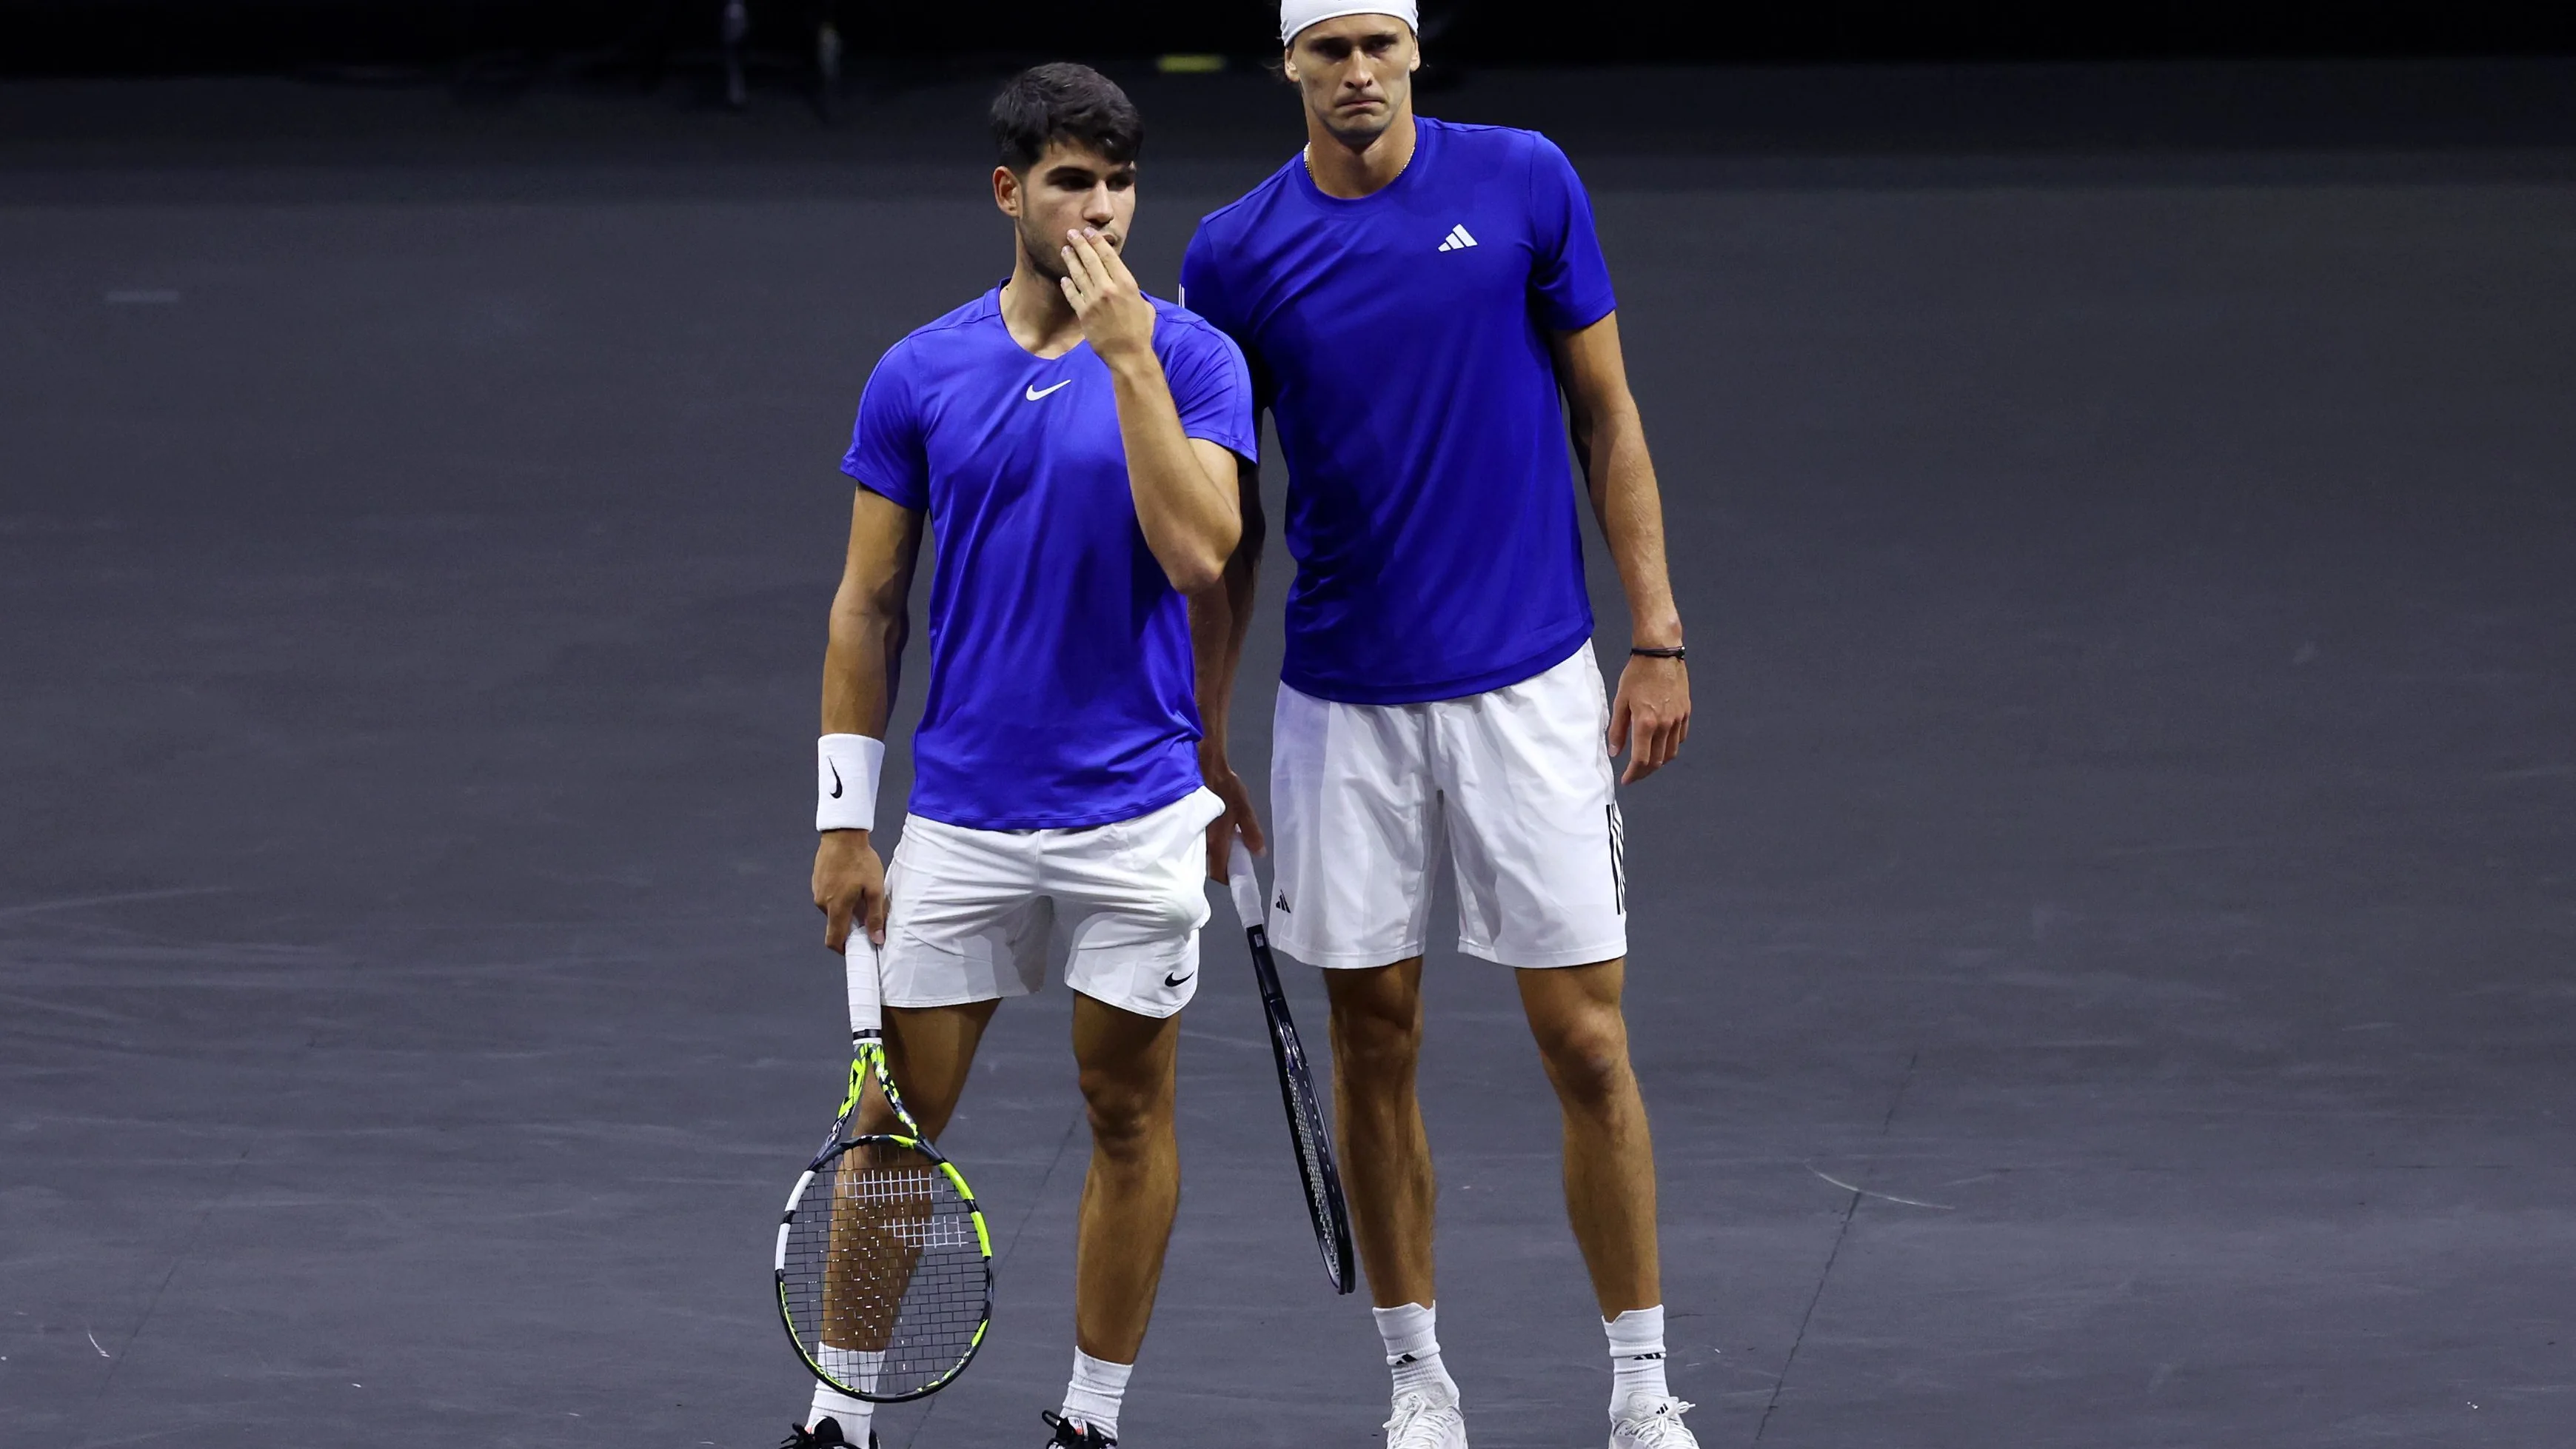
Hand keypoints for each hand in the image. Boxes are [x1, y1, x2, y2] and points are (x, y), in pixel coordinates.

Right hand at [812, 829, 888, 952]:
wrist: (843, 835)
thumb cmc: (861, 861)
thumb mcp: (875, 889)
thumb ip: (875, 917)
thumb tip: (877, 940)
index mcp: (836, 908)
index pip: (833, 940)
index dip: (843, 949)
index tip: (856, 949)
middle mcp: (822, 903)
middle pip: (835, 924)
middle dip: (849, 926)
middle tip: (866, 915)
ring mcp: (817, 891)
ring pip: (832, 909)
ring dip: (845, 908)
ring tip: (861, 893)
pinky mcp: (817, 881)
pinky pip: (828, 896)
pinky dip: (839, 896)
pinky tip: (851, 882)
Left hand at [1060, 229, 1156, 362]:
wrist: (1129, 354)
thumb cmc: (1140, 331)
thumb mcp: (1143, 305)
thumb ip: (1131, 291)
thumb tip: (1122, 285)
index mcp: (1126, 283)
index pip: (1108, 256)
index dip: (1096, 242)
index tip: (1089, 233)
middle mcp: (1108, 288)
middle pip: (1090, 260)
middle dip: (1080, 244)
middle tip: (1071, 233)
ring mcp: (1093, 300)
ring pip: (1078, 274)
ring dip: (1071, 260)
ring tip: (1065, 249)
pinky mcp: (1083, 313)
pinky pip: (1072, 294)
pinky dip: (1068, 285)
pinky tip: (1064, 278)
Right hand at [1200, 749, 1266, 881]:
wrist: (1203, 766)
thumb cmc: (1225, 787)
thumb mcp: (1245, 808)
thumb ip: (1251, 832)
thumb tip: (1258, 853)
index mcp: (1216, 842)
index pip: (1218, 873)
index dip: (1228, 877)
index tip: (1237, 872)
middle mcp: (1201, 843)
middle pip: (1208, 866)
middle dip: (1221, 865)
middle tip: (1233, 854)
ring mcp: (1191, 834)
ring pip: (1201, 854)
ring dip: (1213, 853)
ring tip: (1225, 841)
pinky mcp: (1186, 824)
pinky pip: (1195, 841)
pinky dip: (1205, 842)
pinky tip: (1213, 830)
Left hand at [1608, 653, 1689, 783]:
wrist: (1660, 653)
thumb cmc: (1638, 674)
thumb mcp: (1620, 700)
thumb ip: (1617, 729)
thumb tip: (1615, 751)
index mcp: (1646, 723)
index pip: (1641, 760)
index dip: (1633, 774)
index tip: (1626, 779)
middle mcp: (1665, 724)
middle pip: (1657, 761)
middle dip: (1644, 772)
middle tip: (1634, 775)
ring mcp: (1678, 719)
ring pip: (1671, 752)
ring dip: (1658, 762)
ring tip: (1647, 763)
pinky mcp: (1685, 712)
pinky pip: (1681, 738)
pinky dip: (1671, 747)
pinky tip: (1661, 745)